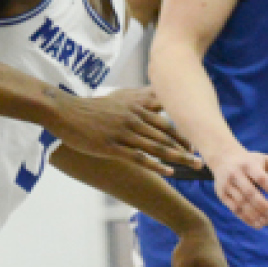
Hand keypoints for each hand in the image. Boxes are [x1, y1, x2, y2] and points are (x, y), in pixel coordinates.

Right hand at [47, 88, 201, 175]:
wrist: (66, 112)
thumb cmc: (94, 106)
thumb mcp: (120, 96)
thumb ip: (141, 97)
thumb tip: (158, 93)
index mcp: (137, 106)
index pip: (167, 120)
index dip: (183, 133)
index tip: (196, 144)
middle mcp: (134, 118)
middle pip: (167, 134)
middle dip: (186, 148)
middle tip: (201, 160)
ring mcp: (123, 132)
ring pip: (157, 147)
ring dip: (178, 158)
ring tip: (193, 166)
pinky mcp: (112, 146)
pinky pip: (139, 157)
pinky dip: (156, 165)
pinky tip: (169, 172)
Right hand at [207, 148, 267, 228]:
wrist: (223, 158)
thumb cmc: (251, 161)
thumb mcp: (266, 160)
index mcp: (249, 164)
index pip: (262, 179)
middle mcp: (236, 174)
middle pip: (250, 193)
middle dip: (263, 205)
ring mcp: (227, 185)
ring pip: (241, 203)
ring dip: (255, 214)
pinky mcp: (222, 195)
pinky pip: (234, 209)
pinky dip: (246, 218)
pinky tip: (258, 224)